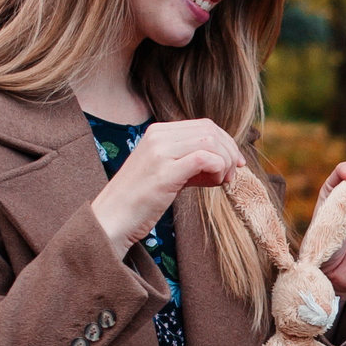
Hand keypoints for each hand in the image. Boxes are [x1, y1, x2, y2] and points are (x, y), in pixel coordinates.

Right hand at [90, 119, 245, 253]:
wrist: (111, 220)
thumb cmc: (140, 201)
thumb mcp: (165, 171)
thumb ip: (188, 160)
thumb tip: (222, 160)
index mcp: (158, 132)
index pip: (204, 125)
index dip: (226, 143)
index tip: (233, 164)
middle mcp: (158, 136)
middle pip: (211, 130)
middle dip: (229, 151)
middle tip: (230, 175)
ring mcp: (160, 152)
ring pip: (211, 142)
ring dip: (224, 162)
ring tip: (221, 182)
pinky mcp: (164, 172)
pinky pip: (205, 158)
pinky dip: (217, 169)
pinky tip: (213, 184)